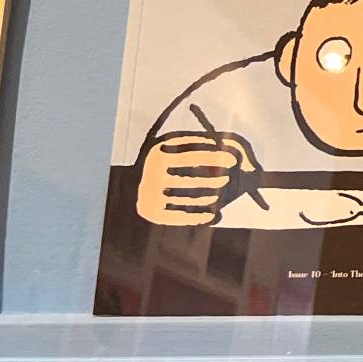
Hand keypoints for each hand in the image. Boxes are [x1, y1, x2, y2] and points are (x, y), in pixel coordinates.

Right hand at [135, 131, 258, 224]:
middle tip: (226, 178)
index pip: (193, 156)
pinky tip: (212, 215)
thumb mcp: (170, 147)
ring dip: (207, 197)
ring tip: (218, 195)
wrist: (130, 185)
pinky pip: (179, 217)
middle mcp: (153, 175)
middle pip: (191, 179)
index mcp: (159, 154)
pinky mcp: (152, 213)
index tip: (232, 160)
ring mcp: (151, 195)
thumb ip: (192, 144)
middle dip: (213, 179)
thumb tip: (219, 143)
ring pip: (187, 199)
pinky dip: (197, 217)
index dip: (215, 158)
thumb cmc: (162, 162)